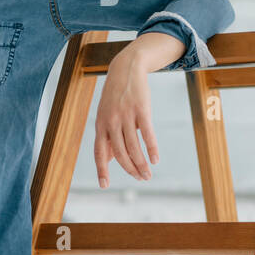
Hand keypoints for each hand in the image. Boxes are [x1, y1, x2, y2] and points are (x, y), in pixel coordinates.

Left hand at [94, 48, 158, 188]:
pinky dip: (151, 148)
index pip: (99, 152)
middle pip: (120, 153)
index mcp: (100, 125)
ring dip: (141, 164)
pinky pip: (147, 134)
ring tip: (148, 175)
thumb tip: (107, 161)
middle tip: (140, 179)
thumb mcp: (106, 115)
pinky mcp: (141, 109)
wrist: (126, 69)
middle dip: (130, 169)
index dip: (101, 169)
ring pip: (133, 147)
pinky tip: (155, 159)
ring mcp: (126, 115)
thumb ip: (107, 137)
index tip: (104, 185)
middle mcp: (111, 122)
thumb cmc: (115, 96)